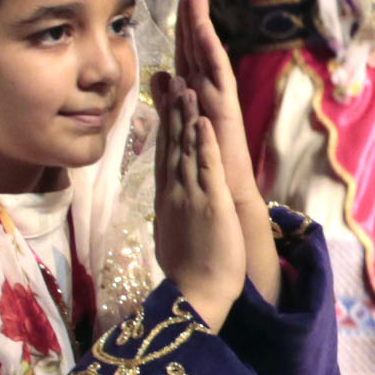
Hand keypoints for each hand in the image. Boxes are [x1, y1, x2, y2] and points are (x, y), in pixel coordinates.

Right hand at [150, 77, 245, 331]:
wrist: (194, 296)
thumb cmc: (188, 274)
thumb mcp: (173, 236)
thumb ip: (171, 217)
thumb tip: (168, 212)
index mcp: (167, 200)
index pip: (164, 154)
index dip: (164, 124)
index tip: (164, 100)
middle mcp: (174, 192)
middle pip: (171, 143)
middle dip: (172, 110)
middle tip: (173, 79)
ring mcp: (190, 196)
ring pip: (185, 149)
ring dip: (186, 117)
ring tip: (187, 87)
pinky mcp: (210, 204)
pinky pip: (206, 168)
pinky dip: (204, 143)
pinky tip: (202, 122)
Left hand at [174, 0, 277, 305]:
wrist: (224, 204)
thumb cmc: (205, 170)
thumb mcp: (180, 130)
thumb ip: (171, 102)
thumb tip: (159, 77)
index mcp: (196, 95)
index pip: (187, 50)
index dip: (183, 21)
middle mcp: (210, 94)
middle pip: (200, 45)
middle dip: (195, 11)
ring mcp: (219, 105)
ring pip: (209, 57)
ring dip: (204, 27)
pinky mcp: (225, 118)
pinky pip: (216, 84)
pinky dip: (209, 62)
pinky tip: (202, 36)